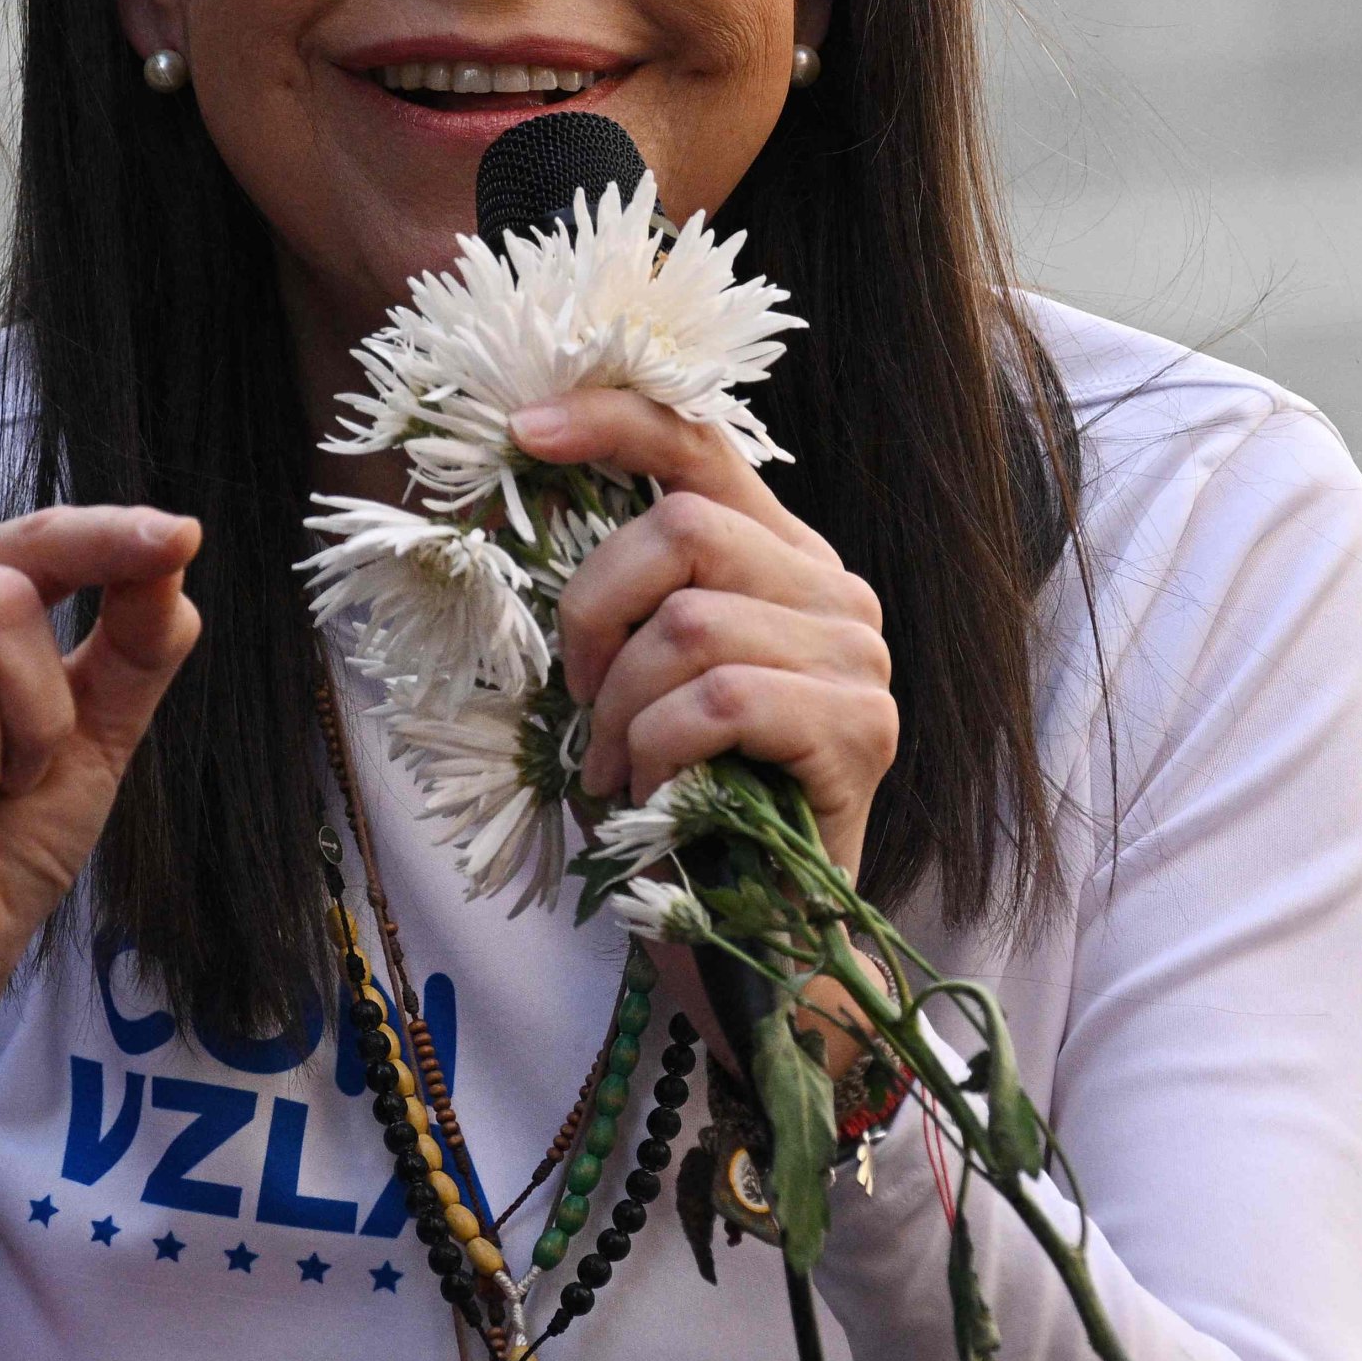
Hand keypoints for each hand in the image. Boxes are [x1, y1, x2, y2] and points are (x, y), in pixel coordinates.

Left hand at [512, 390, 896, 881]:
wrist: (754, 938)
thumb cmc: (678, 804)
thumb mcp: (623, 680)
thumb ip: (605, 596)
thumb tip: (500, 497)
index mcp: (777, 558)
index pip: (703, 447)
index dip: (614, 422)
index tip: (524, 431)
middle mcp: (832, 591)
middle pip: (684, 527)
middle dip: (594, 612)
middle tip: (577, 701)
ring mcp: (858, 658)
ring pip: (691, 624)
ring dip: (622, 709)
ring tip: (619, 771)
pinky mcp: (861, 729)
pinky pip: (721, 700)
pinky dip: (662, 749)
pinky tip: (659, 794)